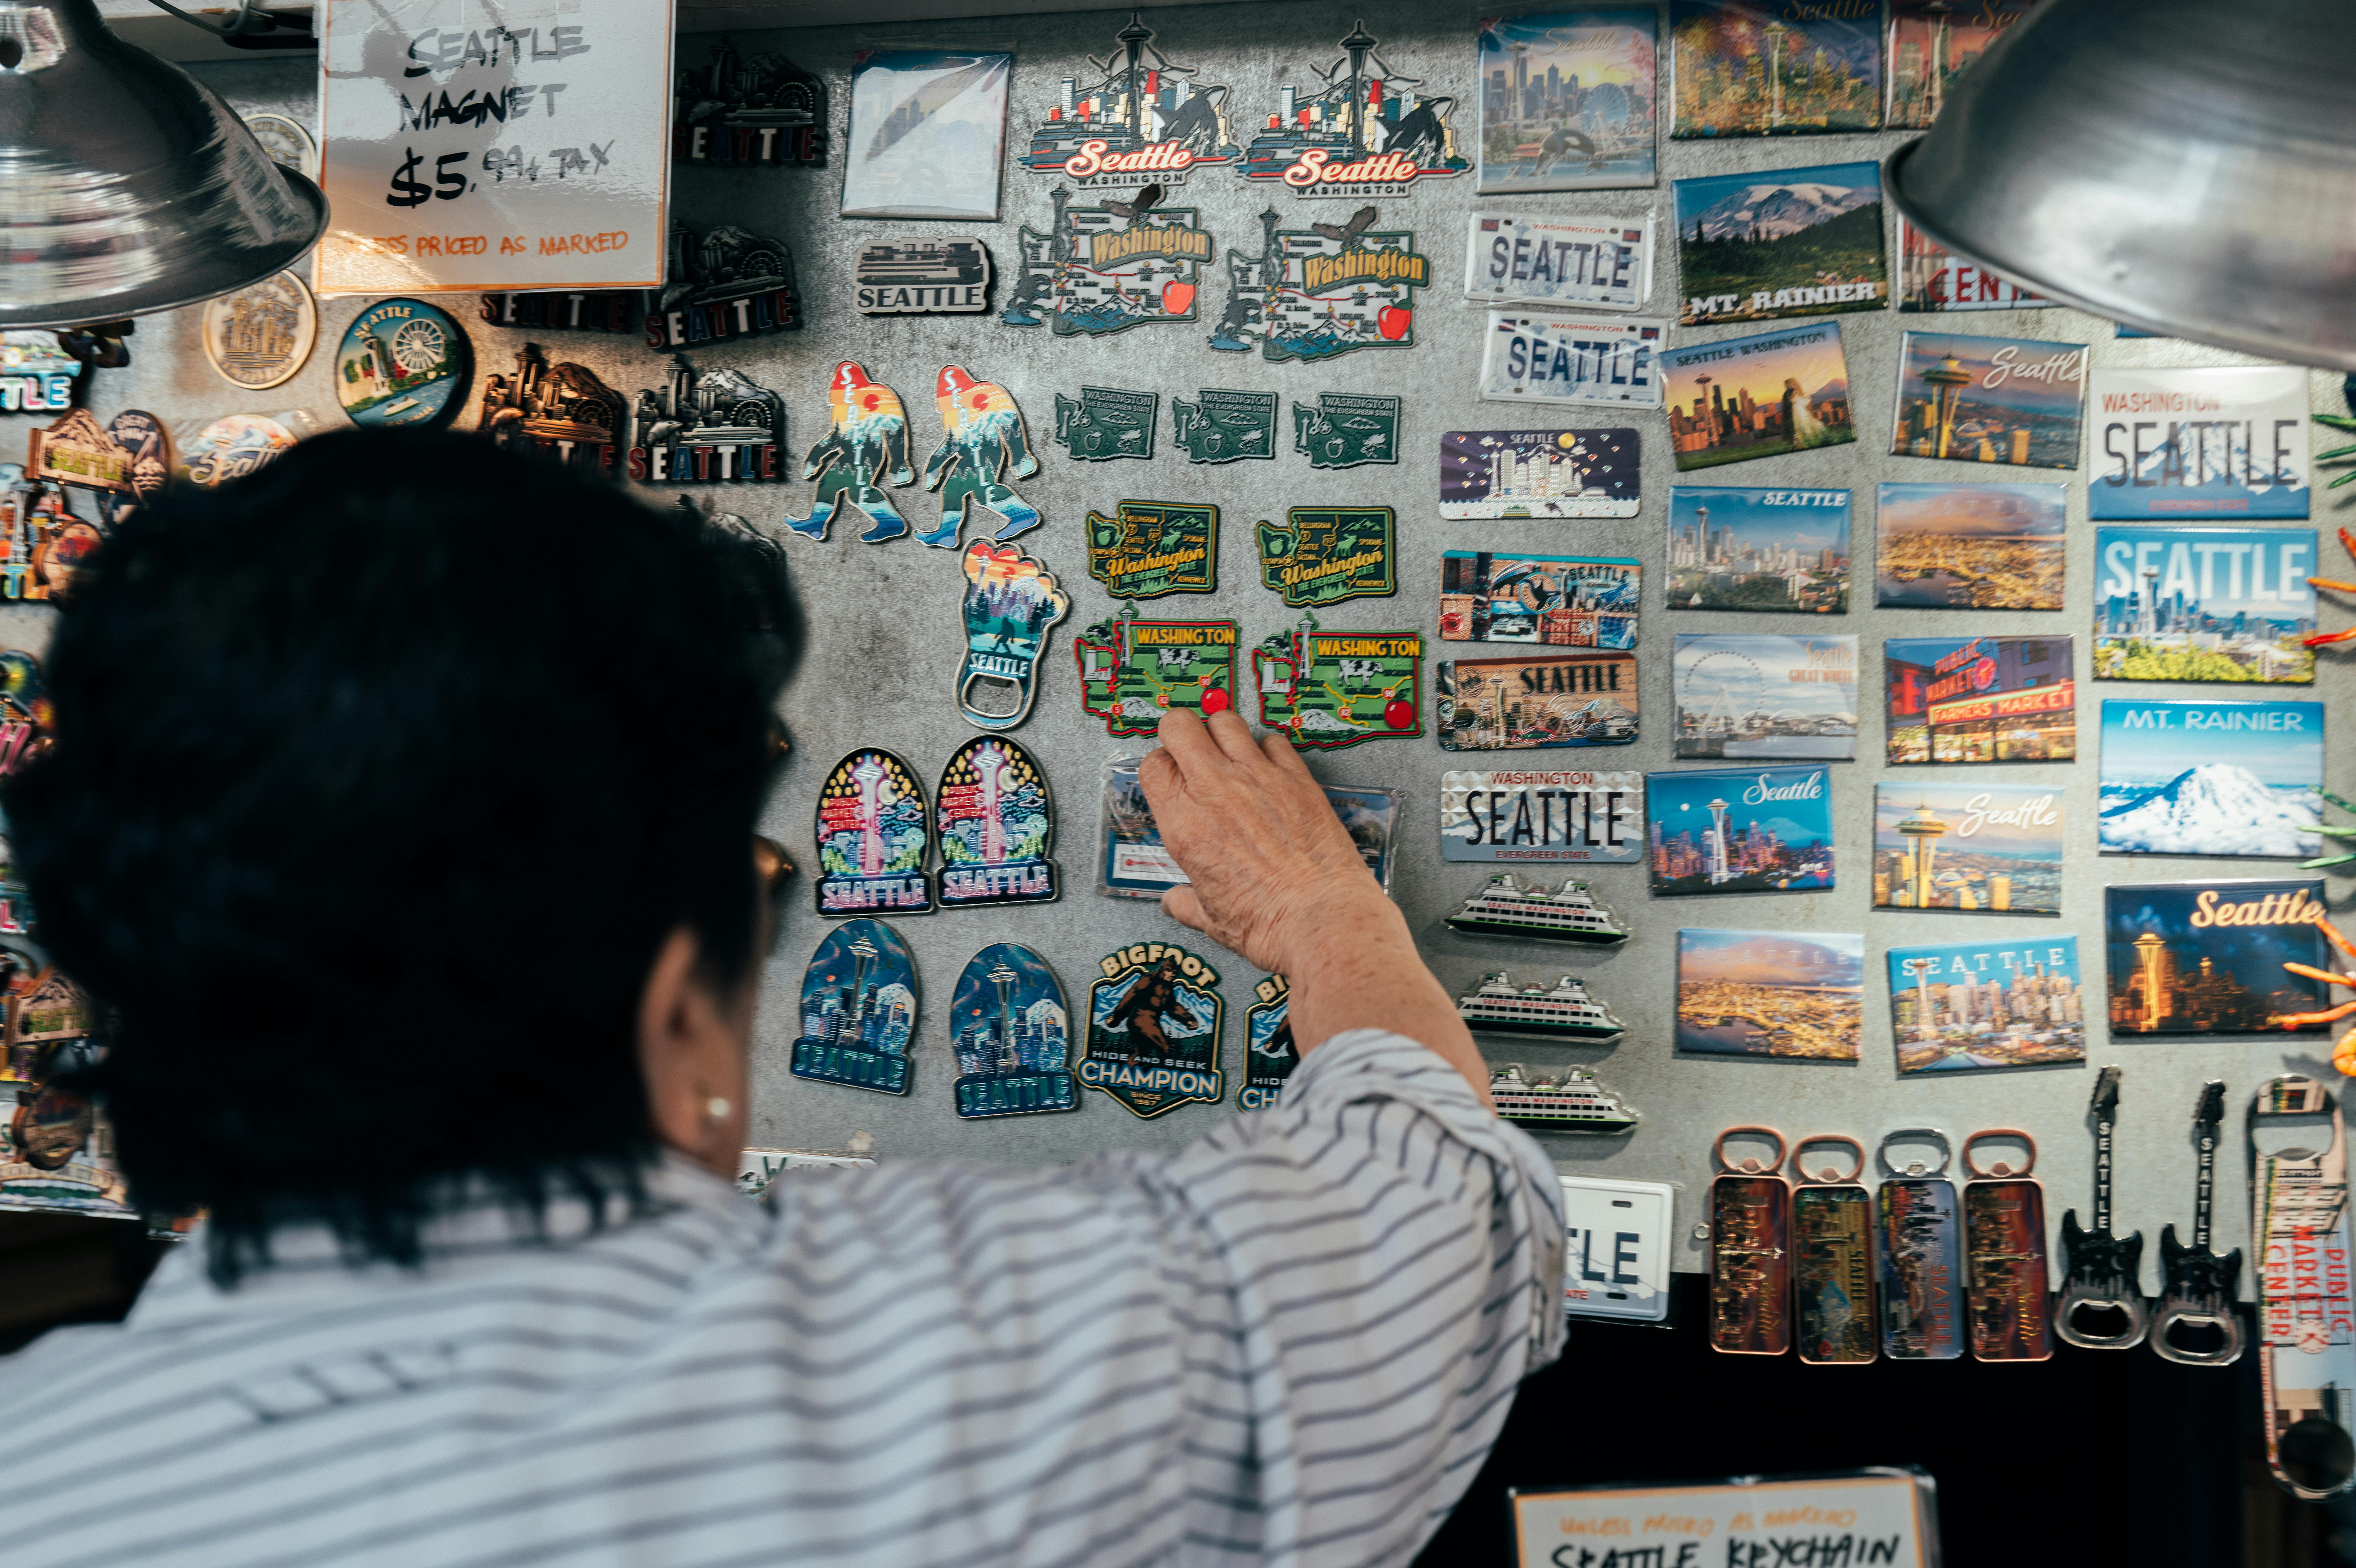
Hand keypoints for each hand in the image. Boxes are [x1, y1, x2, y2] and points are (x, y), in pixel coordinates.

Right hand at [1140, 709, 1491, 1105]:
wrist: (1323, 922)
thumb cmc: (1270, 924)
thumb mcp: (1211, 920)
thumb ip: (1186, 903)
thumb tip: (1176, 901)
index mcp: (1185, 824)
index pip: (1152, 765)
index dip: (1159, 768)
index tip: (1169, 777)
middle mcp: (1217, 792)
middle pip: (1180, 726)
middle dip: (1180, 732)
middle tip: (1190, 749)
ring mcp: (1258, 779)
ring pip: (1225, 720)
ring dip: (1220, 731)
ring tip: (1227, 751)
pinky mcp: (1297, 779)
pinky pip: (1273, 739)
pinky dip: (1267, 747)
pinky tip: (1269, 767)